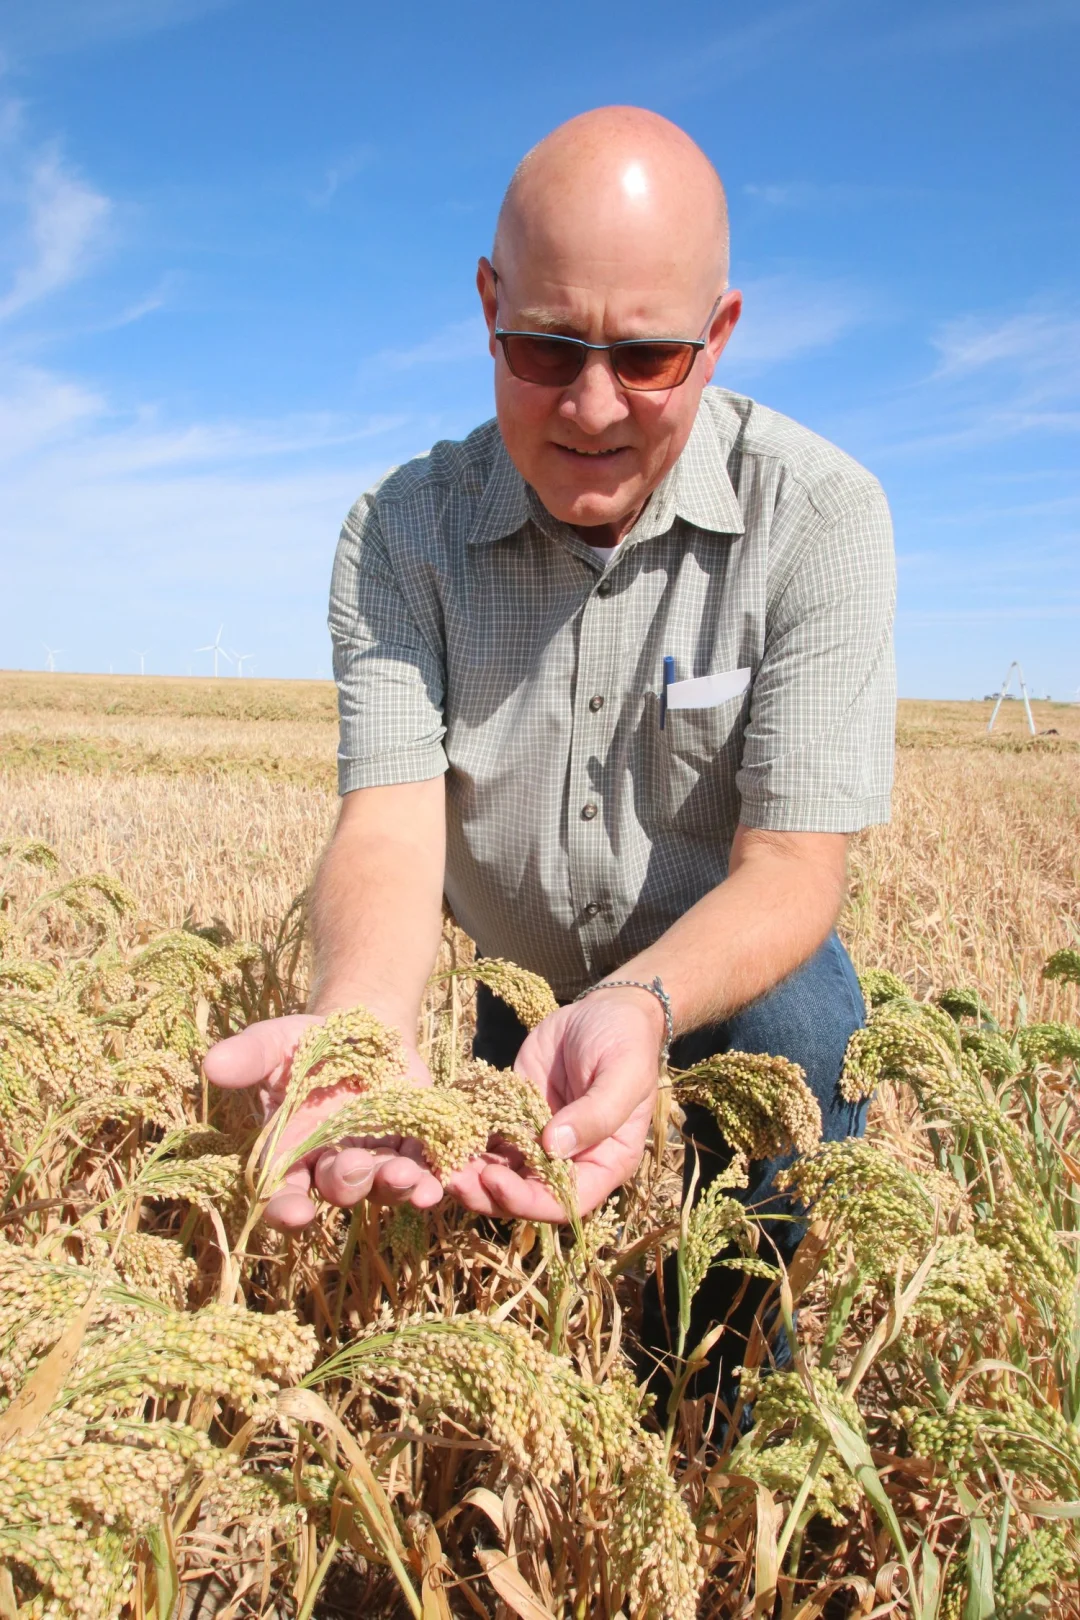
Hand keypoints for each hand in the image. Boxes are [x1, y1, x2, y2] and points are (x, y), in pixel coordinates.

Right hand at [203, 1015, 443, 1228]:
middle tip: (355, 1166)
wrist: (365, 1030)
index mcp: (291, 1152)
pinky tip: (436, 1185)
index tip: (295, 1213)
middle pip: (338, 1190)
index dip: (286, 1208)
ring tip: (408, 1179)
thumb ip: (249, 1057)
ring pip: (383, 1188)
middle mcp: (332, 1166)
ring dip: (395, 1188)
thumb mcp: (276, 1043)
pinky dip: (430, 1180)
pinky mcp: (414, 1148)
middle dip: (347, 1183)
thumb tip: (210, 1063)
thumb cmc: (310, 1043)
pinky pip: (423, 1172)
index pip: (282, 1193)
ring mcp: (376, 1161)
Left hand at [447, 987, 662, 1220]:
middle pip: (526, 1195)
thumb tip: (554, 1148)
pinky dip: (466, 1139)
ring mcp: (538, 1138)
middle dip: (488, 1193)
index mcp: (605, 1161)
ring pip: (501, 1171)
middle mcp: (570, 1159)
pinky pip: (489, 1136)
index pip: (565, 1201)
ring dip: (470, 1173)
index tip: (495, 1180)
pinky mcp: (514, 1114)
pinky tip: (444, 1133)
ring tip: (439, 1161)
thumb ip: (597, 1114)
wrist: (606, 1009)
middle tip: (453, 1177)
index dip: (529, 1201)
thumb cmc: (626, 1042)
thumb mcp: (623, 1074)